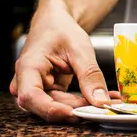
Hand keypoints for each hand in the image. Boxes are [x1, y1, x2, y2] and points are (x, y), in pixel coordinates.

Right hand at [10, 0, 117, 122]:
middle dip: (75, 109)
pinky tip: (102, 99)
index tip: (73, 113)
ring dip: (82, 106)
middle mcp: (27, 82)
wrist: (55, 23)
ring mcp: (37, 88)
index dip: (50, 109)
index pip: (30, 96)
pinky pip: (64, 102)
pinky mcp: (48, 91)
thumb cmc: (61, 30)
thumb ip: (89, 75)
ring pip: (57, 106)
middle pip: (45, 105)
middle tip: (101, 108)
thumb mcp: (80, 49)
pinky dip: (83, 101)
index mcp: (28, 67)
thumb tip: (100, 101)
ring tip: (109, 101)